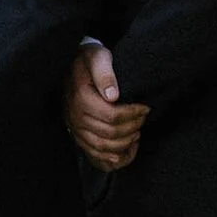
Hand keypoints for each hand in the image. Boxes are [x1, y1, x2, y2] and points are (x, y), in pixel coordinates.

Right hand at [64, 40, 146, 172]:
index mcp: (81, 98)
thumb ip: (105, 73)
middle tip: (144, 118)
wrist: (70, 66)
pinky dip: (112, 159)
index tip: (145, 108)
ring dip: (125, 144)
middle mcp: (76, 117)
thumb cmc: (88, 60)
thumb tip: (113, 95)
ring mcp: (75, 129)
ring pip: (103, 148)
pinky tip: (126, 151)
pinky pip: (94, 156)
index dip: (133, 114)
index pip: (112, 115)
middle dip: (132, 127)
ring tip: (137, 132)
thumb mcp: (98, 57)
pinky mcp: (77, 136)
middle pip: (110, 133)